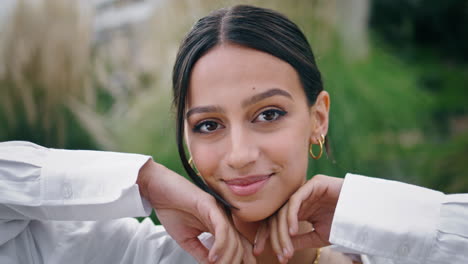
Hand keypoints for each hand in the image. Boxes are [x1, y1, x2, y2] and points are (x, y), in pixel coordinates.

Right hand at [137, 160, 255, 263]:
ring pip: (232, 238)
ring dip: (227, 258)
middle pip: (239, 244)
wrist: (156, 189)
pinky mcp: (210, 205)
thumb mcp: (187, 239)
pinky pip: (222, 228)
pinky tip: (213, 257)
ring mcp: (218, 210)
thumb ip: (201, 252)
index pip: (237, 244)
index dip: (241, 260)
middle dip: (233, 262)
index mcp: (218, 225)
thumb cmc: (170, 209)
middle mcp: (222, 217)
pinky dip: (220, 245)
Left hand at [254, 175, 343, 262]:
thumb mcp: (318, 236)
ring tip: (286, 249)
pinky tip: (292, 230)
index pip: (275, 220)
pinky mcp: (313, 184)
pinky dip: (291, 215)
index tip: (258, 251)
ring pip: (284, 209)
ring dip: (282, 231)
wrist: (366, 213)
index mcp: (299, 209)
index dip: (265, 235)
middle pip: (276, 215)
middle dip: (271, 236)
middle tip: (272, 254)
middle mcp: (299, 198)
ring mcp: (305, 189)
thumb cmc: (344, 224)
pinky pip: (296, 200)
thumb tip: (283, 247)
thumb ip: (300, 240)